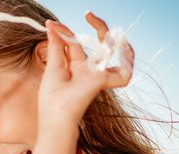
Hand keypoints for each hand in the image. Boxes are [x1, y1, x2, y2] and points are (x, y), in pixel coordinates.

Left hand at [38, 11, 134, 126]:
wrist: (56, 113)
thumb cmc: (52, 98)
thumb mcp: (53, 66)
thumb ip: (55, 45)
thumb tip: (50, 26)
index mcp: (75, 68)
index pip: (77, 44)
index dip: (68, 32)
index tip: (54, 25)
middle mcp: (90, 71)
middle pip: (101, 43)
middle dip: (98, 26)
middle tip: (88, 14)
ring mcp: (99, 75)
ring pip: (120, 54)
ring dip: (118, 38)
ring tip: (112, 27)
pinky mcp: (105, 81)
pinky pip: (126, 72)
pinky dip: (128, 59)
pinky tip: (123, 47)